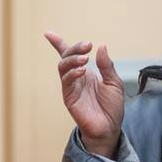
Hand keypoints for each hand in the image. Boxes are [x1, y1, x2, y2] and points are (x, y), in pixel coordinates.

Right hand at [44, 31, 124, 156]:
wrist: (109, 128)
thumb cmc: (111, 108)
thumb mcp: (114, 82)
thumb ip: (107, 66)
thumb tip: (101, 47)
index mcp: (85, 73)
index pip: (68, 56)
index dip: (57, 43)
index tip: (48, 34)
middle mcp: (76, 79)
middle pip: (65, 57)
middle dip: (74, 48)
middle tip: (87, 45)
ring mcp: (71, 88)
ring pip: (63, 67)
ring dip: (73, 59)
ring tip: (85, 59)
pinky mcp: (69, 98)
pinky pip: (66, 82)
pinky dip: (72, 73)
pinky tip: (83, 71)